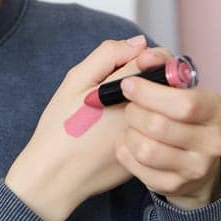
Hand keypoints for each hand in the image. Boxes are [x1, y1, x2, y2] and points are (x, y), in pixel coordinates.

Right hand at [6, 35, 160, 220]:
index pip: (157, 61)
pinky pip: (158, 133)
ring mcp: (150, 140)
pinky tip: (119, 131)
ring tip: (120, 110)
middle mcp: (145, 116)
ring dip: (151, 103)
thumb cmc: (60, 128)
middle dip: (150, 79)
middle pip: (166, 85)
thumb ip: (108, 55)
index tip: (133, 63)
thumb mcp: (75, 81)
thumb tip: (138, 43)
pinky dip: (146, 126)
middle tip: (124, 89)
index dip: (145, 57)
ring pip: (164, 110)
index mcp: (128, 94)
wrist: (55, 177)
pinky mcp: (150, 158)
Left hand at [116, 48, 220, 209]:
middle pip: (160, 126)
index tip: (128, 85)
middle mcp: (213, 141)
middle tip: (129, 107)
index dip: (150, 93)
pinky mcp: (176, 186)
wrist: (190, 159)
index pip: (184, 103)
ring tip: (130, 126)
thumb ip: (158, 64)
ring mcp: (196, 168)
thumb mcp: (175, 85)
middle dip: (135, 113)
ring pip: (146, 150)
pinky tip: (128, 144)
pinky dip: (126, 153)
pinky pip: (138, 169)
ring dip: (129, 134)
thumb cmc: (178, 113)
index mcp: (216, 109)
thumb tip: (143, 51)